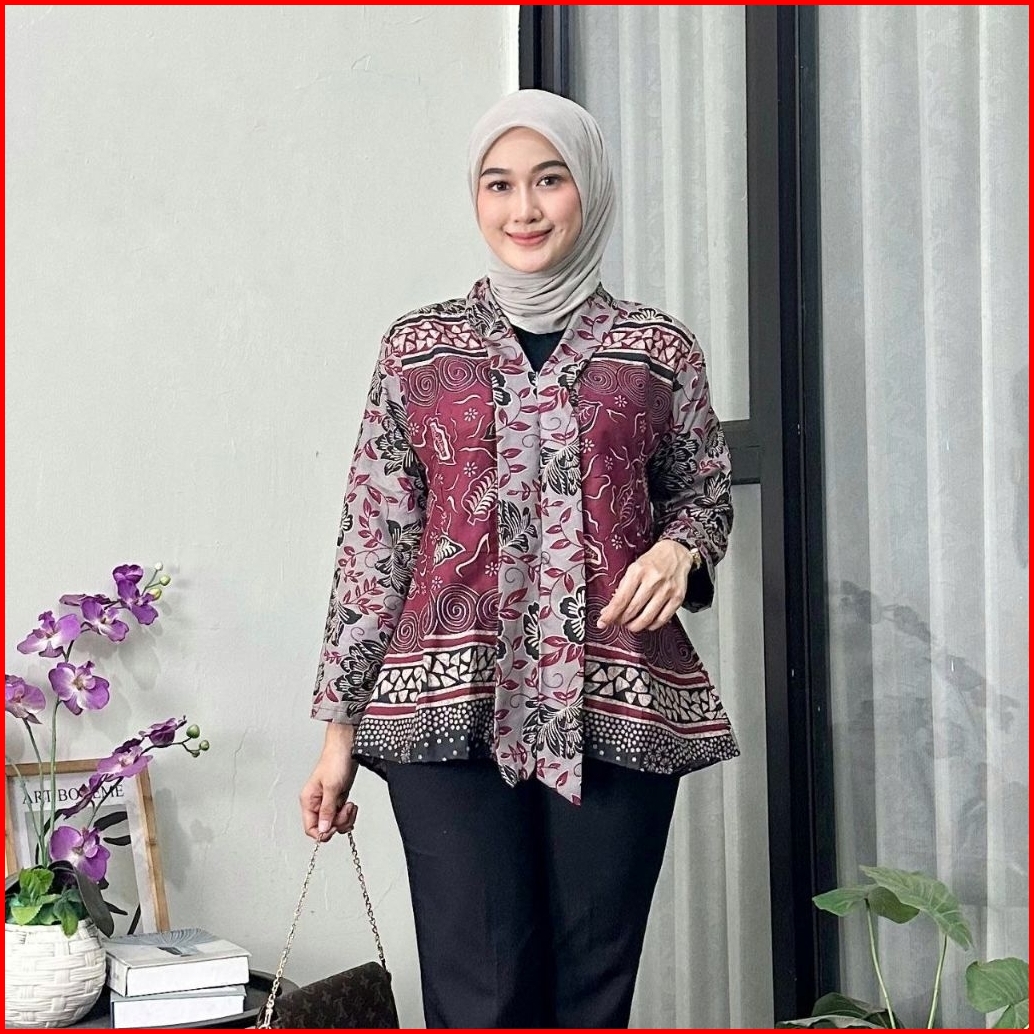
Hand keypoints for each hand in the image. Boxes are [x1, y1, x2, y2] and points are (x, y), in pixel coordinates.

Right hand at [300, 723, 359, 840]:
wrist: (347, 747)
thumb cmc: (335, 760)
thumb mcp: (331, 787)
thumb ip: (327, 810)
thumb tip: (323, 830)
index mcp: (308, 801)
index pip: (311, 828)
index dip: (323, 831)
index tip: (334, 825)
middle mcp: (317, 803)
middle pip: (325, 827)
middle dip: (338, 822)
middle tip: (345, 809)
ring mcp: (328, 802)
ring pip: (335, 823)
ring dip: (345, 818)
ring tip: (349, 805)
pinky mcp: (338, 799)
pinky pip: (342, 815)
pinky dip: (349, 814)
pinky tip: (351, 804)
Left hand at [597, 540, 696, 632]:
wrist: (676, 553)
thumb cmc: (652, 561)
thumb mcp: (633, 568)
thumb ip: (623, 588)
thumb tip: (610, 610)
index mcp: (638, 572)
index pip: (621, 599)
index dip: (610, 615)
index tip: (603, 622)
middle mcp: (653, 581)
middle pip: (632, 611)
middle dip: (621, 621)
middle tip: (617, 622)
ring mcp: (666, 590)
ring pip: (647, 618)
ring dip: (635, 626)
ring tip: (630, 624)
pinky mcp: (678, 598)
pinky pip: (662, 619)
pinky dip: (651, 625)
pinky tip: (646, 623)